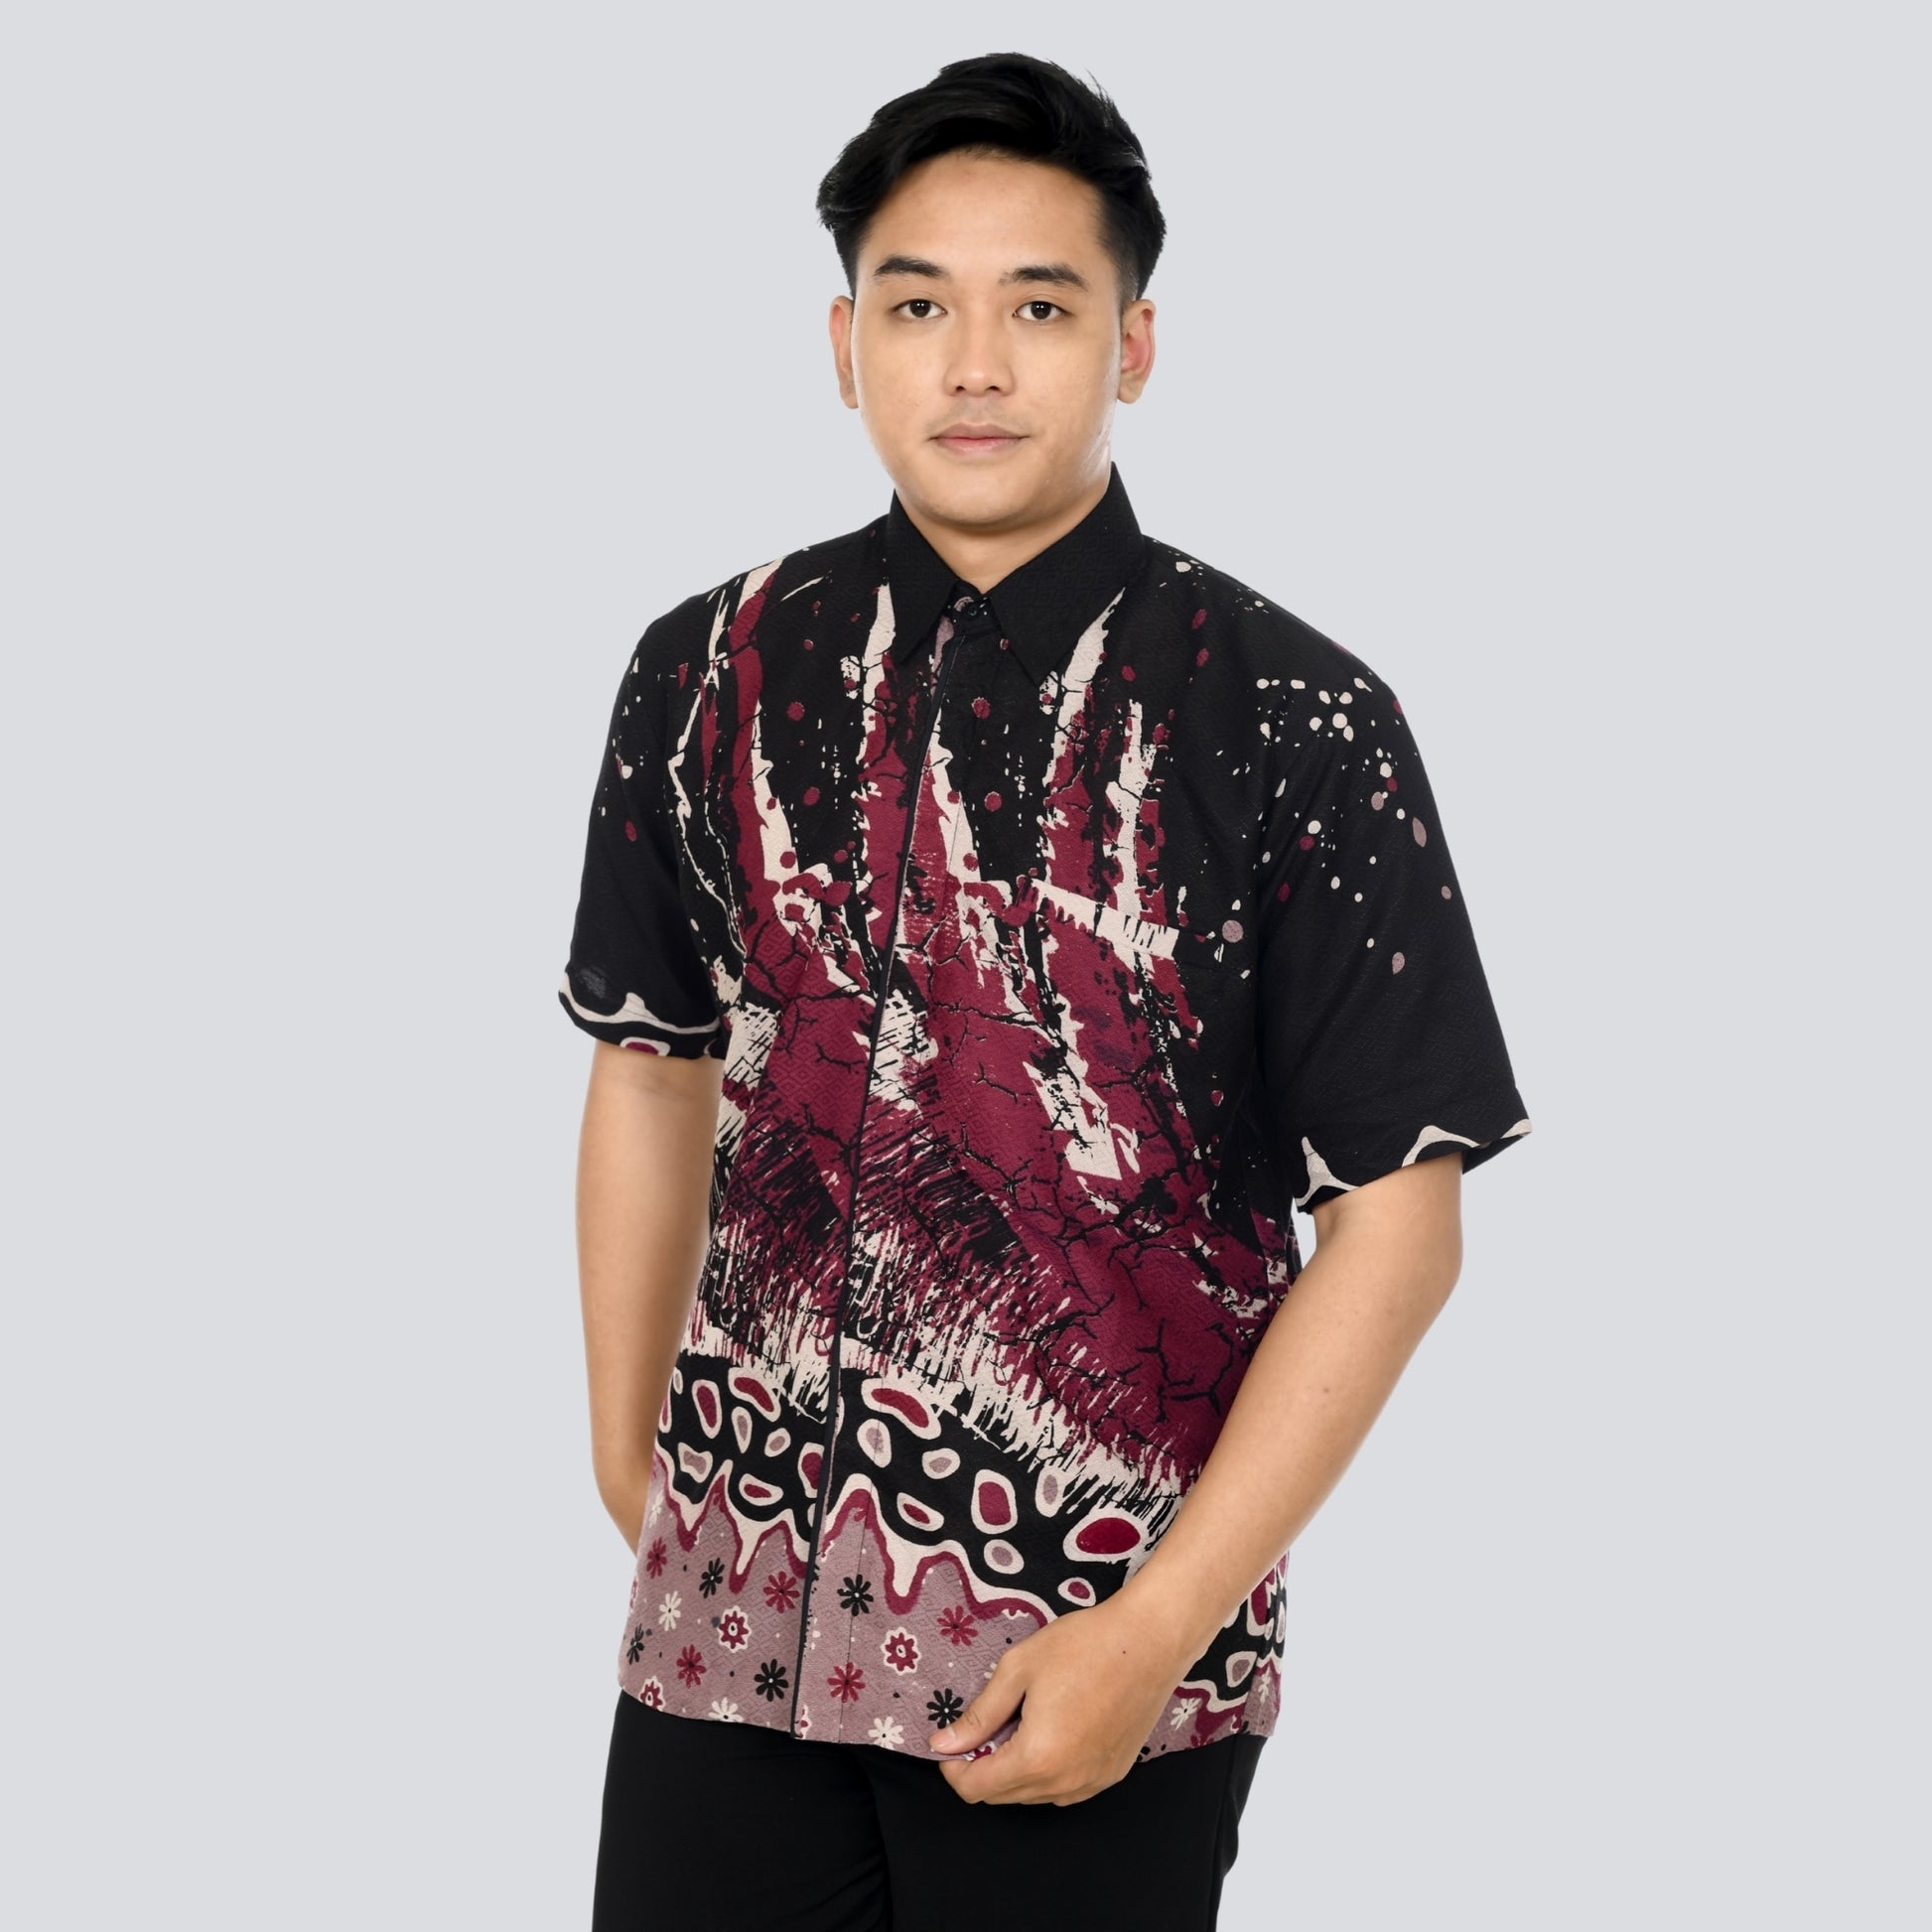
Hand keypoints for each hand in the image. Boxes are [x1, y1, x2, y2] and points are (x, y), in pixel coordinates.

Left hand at [926, 1593, 1193, 1805]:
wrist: (1148, 1641)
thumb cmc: (1083, 1646)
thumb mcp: (1018, 1670)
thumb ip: (979, 1715)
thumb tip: (943, 1744)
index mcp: (1037, 1758)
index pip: (977, 1789)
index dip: (954, 1768)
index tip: (950, 1741)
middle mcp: (1065, 1782)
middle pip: (1003, 1797)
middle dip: (983, 1766)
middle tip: (986, 1723)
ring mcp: (1092, 1783)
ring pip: (1033, 1795)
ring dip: (1014, 1770)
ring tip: (1021, 1721)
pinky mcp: (1111, 1775)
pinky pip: (1064, 1789)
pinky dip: (1046, 1771)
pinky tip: (1051, 1731)